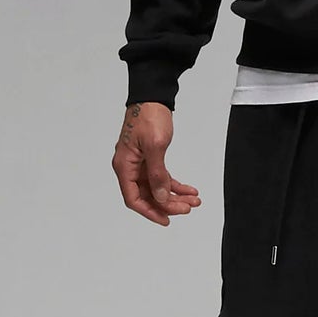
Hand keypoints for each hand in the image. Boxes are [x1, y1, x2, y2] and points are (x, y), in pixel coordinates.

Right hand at [113, 101, 201, 225]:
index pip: (133, 198)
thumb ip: (157, 174)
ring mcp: (139, 163)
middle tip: (188, 208)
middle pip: (147, 195)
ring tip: (194, 201)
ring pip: (156, 188)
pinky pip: (161, 177)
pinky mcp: (149, 157)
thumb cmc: (149, 117)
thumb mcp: (155, 146)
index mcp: (124, 166)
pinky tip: (190, 190)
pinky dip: (175, 185)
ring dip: (175, 196)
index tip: (166, 219)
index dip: (150, 212)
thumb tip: (161, 197)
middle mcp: (129, 167)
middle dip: (168, 204)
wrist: (152, 97)